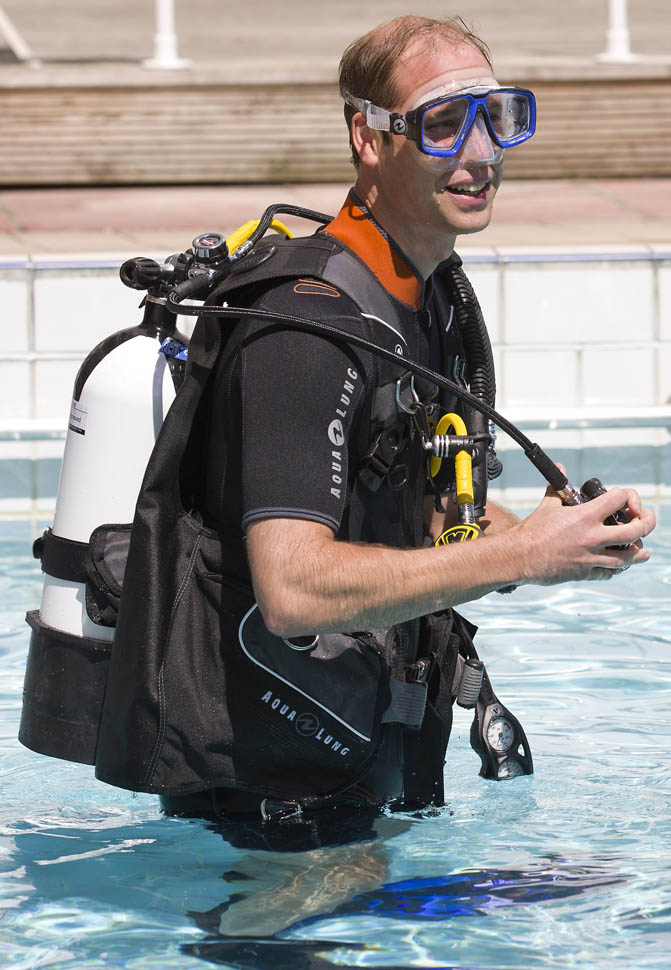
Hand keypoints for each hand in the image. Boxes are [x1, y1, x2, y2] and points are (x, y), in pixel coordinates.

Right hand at [515, 485, 655, 585]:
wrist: (519, 556)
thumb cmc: (532, 530)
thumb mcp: (547, 505)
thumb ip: (557, 487)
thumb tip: (559, 467)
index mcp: (586, 515)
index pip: (620, 499)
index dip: (629, 497)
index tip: (629, 503)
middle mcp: (593, 536)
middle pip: (635, 530)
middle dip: (646, 524)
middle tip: (644, 522)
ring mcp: (591, 557)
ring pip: (629, 557)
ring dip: (639, 553)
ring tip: (643, 551)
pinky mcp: (585, 573)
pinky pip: (609, 572)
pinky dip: (615, 569)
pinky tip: (616, 565)